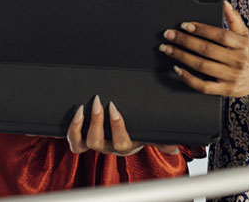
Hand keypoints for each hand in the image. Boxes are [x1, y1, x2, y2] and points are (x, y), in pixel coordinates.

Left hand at [65, 95, 179, 156]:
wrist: (124, 133)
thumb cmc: (138, 130)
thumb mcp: (150, 134)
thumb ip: (162, 139)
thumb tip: (175, 147)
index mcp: (125, 145)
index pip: (120, 141)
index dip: (116, 126)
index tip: (114, 107)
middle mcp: (108, 147)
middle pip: (97, 142)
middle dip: (96, 121)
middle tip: (98, 100)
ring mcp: (95, 144)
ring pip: (84, 143)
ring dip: (80, 126)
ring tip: (83, 107)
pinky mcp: (83, 141)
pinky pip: (74, 141)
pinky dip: (73, 129)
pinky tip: (77, 112)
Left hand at [160, 1, 248, 96]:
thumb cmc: (247, 52)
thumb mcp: (244, 33)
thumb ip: (234, 18)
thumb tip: (224, 2)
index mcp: (241, 44)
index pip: (219, 35)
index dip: (201, 29)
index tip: (184, 25)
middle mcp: (236, 60)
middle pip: (207, 50)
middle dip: (184, 41)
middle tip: (169, 35)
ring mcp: (231, 77)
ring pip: (202, 66)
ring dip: (181, 57)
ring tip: (167, 49)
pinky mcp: (225, 90)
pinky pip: (204, 86)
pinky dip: (188, 78)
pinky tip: (177, 68)